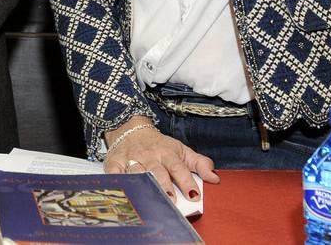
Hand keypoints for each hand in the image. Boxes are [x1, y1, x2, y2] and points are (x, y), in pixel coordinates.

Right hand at [104, 117, 219, 201]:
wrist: (130, 129)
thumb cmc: (159, 145)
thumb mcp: (181, 150)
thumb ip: (199, 164)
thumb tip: (215, 178)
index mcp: (167, 153)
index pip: (179, 168)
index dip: (186, 181)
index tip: (194, 195)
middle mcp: (150, 156)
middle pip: (158, 172)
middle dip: (165, 186)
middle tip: (172, 200)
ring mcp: (131, 159)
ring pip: (138, 173)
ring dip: (144, 184)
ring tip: (150, 198)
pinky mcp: (115, 163)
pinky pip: (115, 173)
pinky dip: (117, 180)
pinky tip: (122, 188)